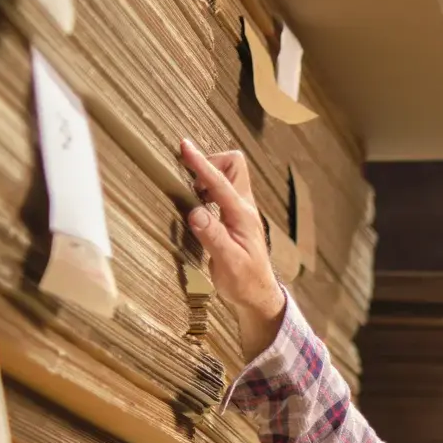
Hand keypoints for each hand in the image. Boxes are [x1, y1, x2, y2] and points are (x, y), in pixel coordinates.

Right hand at [179, 138, 286, 362]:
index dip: (201, 163)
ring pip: (228, 176)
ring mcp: (241, 211)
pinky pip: (222, 190)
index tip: (184, 147)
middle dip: (210, 162)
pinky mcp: (234, 217)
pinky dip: (207, 188)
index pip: (220, 182)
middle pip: (233, 165)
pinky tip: (196, 204)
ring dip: (208, 175)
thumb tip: (196, 211)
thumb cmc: (244, 282)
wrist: (258, 295)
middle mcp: (244, 208)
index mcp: (242, 215)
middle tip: (189, 179)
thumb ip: (213, 236)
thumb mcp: (228, 263)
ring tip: (190, 192)